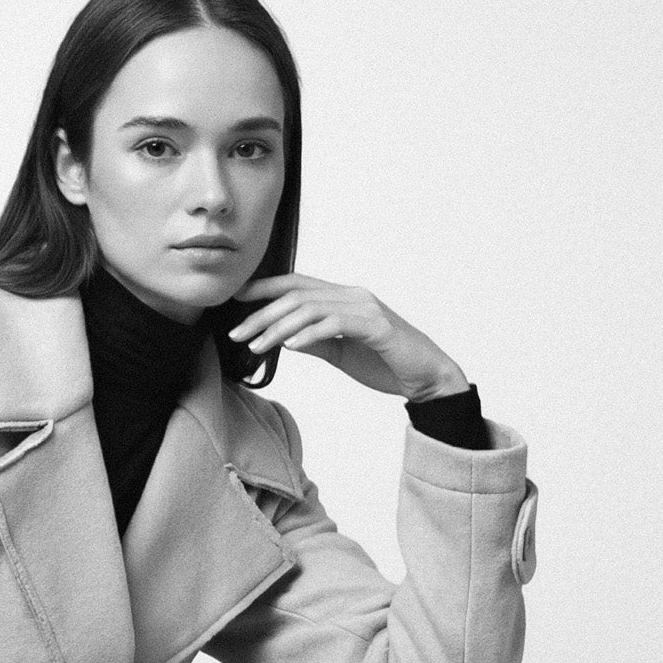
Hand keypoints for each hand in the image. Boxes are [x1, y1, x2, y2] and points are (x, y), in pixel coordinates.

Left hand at [229, 274, 470, 402]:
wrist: (427, 377)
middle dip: (261, 314)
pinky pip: (336, 324)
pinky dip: (309, 334)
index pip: (296, 285)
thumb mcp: (341, 352)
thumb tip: (285, 338)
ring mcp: (366, 308)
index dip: (264, 289)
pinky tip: (289, 346)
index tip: (235, 300)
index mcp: (343, 298)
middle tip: (236, 334)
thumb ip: (316, 341)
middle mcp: (352, 296)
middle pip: (296, 295)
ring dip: (277, 327)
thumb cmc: (385, 363)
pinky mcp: (377, 327)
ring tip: (255, 345)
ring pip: (311, 308)